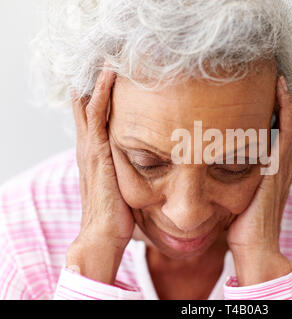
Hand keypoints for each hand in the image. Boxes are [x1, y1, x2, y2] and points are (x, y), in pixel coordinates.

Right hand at [65, 65, 133, 283]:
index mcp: (95, 154)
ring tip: (108, 55)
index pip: (94, 116)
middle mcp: (89, 147)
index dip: (100, 93)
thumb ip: (131, 173)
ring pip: (89, 103)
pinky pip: (96, 114)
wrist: (102, 237)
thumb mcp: (124, 187)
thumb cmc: (116, 216)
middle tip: (108, 56)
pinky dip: (100, 92)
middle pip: (87, 104)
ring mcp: (90, 148)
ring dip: (97, 79)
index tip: (114, 73)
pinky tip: (109, 74)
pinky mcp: (96, 152)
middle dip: (95, 80)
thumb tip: (152, 168)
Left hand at [226, 76, 291, 285]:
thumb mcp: (241, 199)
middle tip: (277, 74)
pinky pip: (288, 131)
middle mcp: (284, 166)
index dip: (282, 110)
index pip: (285, 134)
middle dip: (287, 99)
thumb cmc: (245, 227)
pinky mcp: (278, 168)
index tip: (270, 89)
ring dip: (288, 98)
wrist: (256, 248)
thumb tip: (218, 172)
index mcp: (276, 172)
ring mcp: (283, 166)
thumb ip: (236, 182)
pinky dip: (286, 108)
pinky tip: (280, 90)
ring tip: (279, 75)